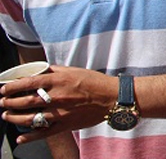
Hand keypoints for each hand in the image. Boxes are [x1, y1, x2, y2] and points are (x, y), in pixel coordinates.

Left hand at [0, 66, 116, 143]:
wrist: (112, 97)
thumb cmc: (94, 82)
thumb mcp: (74, 70)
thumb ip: (54, 71)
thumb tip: (36, 71)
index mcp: (59, 81)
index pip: (29, 83)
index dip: (12, 86)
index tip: (4, 89)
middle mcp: (57, 97)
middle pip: (26, 101)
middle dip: (9, 102)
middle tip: (3, 102)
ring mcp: (60, 113)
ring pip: (30, 118)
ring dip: (14, 117)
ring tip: (7, 115)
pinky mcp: (66, 125)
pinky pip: (44, 132)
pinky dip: (30, 137)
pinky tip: (21, 138)